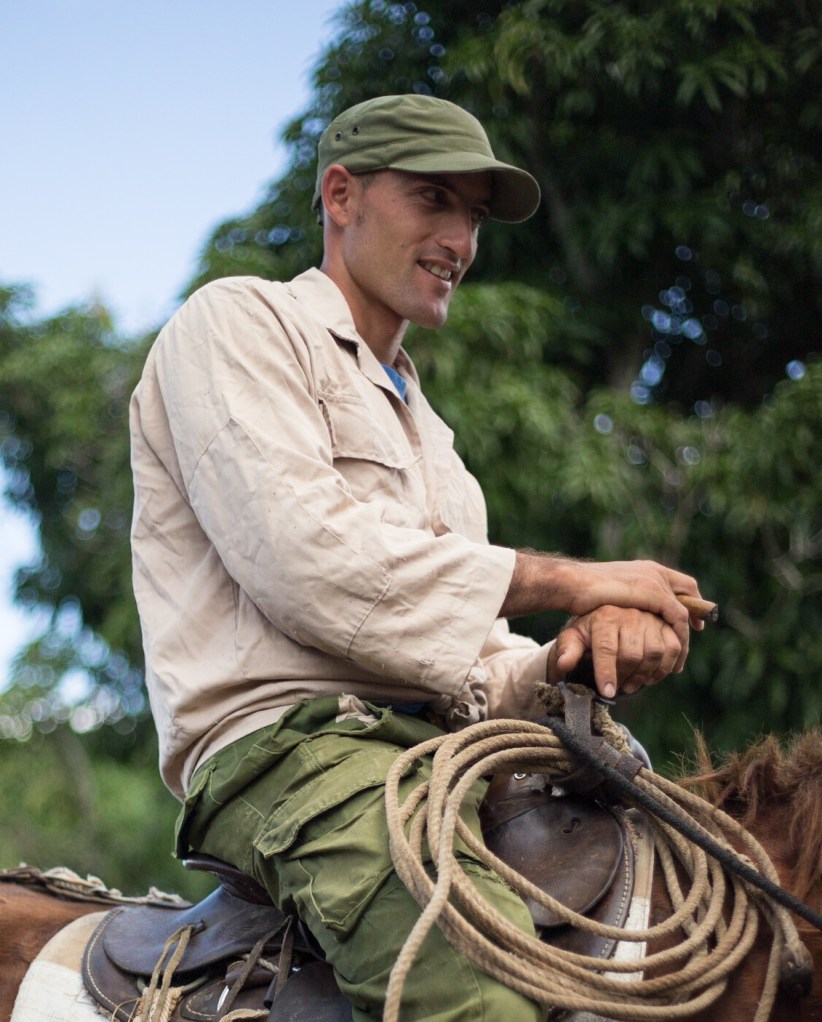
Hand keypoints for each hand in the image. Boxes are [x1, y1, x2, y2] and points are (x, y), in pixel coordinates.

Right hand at [502, 553, 703, 650]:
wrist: (573, 584)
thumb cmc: (581, 592)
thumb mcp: (609, 596)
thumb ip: (624, 602)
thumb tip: (628, 617)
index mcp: (645, 569)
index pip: (678, 581)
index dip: (688, 597)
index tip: (690, 617)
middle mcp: (654, 572)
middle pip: (687, 590)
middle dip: (695, 613)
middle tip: (697, 631)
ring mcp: (656, 581)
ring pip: (684, 611)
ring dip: (685, 636)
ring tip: (679, 658)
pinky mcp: (655, 593)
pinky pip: (678, 618)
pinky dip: (680, 637)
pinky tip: (674, 655)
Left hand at [545, 606, 683, 699]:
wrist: (608, 617)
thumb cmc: (588, 632)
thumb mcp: (572, 638)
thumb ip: (567, 650)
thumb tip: (563, 665)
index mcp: (604, 616)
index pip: (607, 648)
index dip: (607, 673)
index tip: (607, 693)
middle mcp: (629, 613)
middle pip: (633, 654)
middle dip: (625, 677)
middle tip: (619, 688)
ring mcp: (650, 617)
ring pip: (655, 652)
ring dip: (646, 675)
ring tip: (633, 684)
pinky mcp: (666, 623)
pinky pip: (674, 647)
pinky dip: (666, 667)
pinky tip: (653, 676)